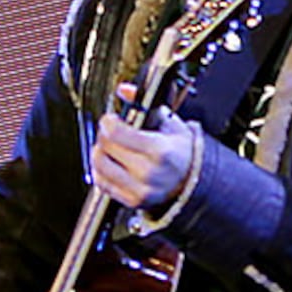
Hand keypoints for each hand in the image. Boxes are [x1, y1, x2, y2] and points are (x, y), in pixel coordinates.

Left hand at [91, 96, 199, 216]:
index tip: (110, 119)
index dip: (108, 122)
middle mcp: (149, 172)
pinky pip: (102, 184)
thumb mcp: (170, 122)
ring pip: (99, 166)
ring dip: (99, 152)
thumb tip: (125, 90)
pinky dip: (101, 171)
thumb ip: (145, 104)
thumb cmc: (181, 151)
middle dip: (104, 135)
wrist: (192, 181)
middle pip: (104, 148)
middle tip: (111, 131)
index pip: (116, 133)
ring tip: (110, 147)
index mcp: (160, 150)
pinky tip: (112, 164)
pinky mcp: (132, 201)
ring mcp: (140, 189)